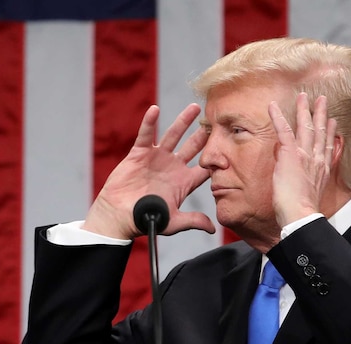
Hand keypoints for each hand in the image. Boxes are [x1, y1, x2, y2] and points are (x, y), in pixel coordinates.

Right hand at [83, 103, 214, 239]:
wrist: (120, 216)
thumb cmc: (145, 220)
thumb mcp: (173, 221)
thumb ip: (193, 220)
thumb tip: (213, 228)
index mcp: (183, 182)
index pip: (205, 167)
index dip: (217, 158)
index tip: (230, 145)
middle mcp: (173, 167)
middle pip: (193, 147)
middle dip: (204, 134)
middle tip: (217, 120)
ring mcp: (157, 158)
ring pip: (173, 135)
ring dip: (183, 121)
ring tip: (195, 107)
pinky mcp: (139, 154)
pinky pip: (146, 135)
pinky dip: (149, 122)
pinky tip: (155, 110)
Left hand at [269, 93, 336, 226]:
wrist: (301, 215)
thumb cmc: (302, 211)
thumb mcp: (310, 194)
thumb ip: (307, 182)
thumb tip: (299, 176)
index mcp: (322, 170)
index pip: (328, 147)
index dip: (330, 133)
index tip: (333, 123)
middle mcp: (316, 159)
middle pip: (320, 132)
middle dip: (321, 115)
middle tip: (322, 100)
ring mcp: (304, 155)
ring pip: (305, 127)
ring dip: (304, 110)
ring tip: (304, 96)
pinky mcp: (290, 154)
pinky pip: (283, 130)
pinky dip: (278, 117)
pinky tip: (272, 106)